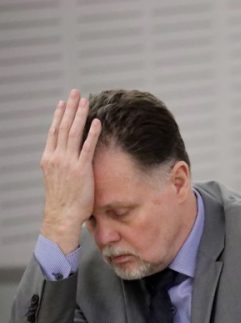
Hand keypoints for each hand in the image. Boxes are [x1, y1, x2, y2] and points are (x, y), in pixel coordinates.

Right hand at [40, 89, 101, 253]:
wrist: (62, 216)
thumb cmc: (62, 201)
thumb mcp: (57, 179)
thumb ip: (62, 166)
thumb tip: (68, 160)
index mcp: (48, 158)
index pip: (54, 131)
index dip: (59, 115)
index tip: (63, 103)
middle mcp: (56, 157)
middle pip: (63, 126)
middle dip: (70, 108)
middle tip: (76, 93)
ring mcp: (68, 162)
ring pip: (74, 132)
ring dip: (80, 115)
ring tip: (86, 101)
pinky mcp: (81, 169)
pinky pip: (88, 147)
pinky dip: (92, 133)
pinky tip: (97, 122)